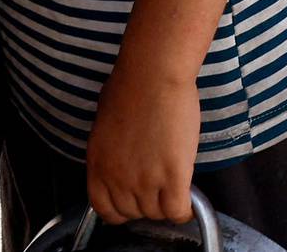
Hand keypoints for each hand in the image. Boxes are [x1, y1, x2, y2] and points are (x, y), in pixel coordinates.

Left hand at [86, 59, 200, 224]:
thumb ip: (111, 152)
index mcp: (98, 166)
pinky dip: (185, 210)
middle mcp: (118, 179)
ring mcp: (145, 181)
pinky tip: (188, 197)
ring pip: (157, 214)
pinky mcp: (173, 176)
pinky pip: (178, 211)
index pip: (105, 210)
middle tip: (159, 190)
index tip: (133, 202)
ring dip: (166, 204)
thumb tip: (124, 160)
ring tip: (175, 188)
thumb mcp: (105, 125)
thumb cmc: (130, 85)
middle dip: (146, 205)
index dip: (122, 210)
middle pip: (134, 213)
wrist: (152, 73)